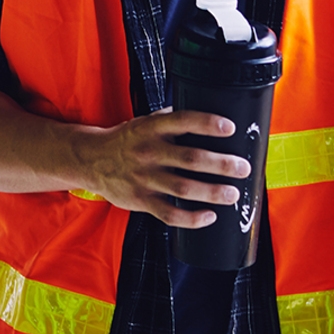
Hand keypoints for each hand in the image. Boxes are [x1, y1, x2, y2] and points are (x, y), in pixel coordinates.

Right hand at [77, 109, 247, 228]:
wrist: (91, 160)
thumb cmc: (126, 140)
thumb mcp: (144, 123)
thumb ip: (170, 120)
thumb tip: (205, 115)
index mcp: (150, 129)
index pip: (181, 121)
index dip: (206, 124)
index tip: (229, 128)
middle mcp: (147, 152)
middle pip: (190, 159)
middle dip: (220, 164)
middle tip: (242, 168)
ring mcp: (144, 178)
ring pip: (183, 188)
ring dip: (212, 192)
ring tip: (233, 194)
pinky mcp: (141, 200)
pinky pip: (169, 213)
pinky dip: (191, 218)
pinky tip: (209, 216)